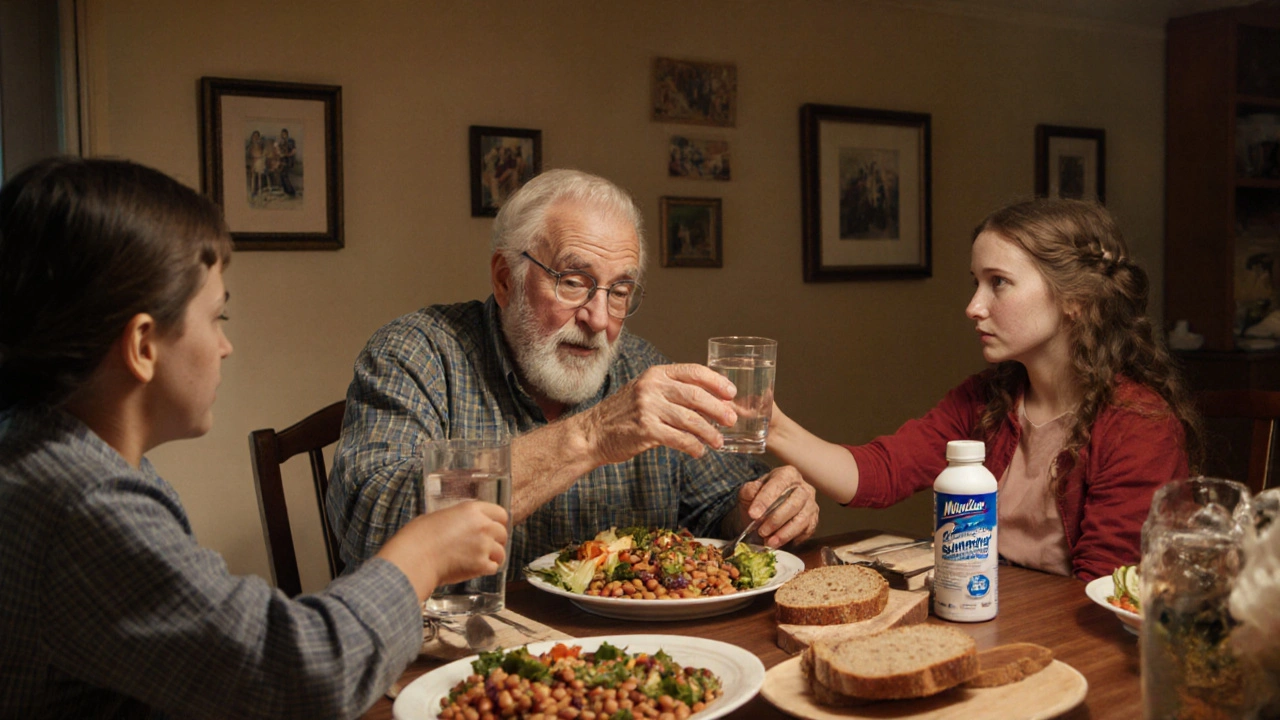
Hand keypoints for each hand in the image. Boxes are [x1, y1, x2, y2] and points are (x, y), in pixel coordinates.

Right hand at [377, 501, 508, 599]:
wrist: (415, 557)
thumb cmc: (418, 536)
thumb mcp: (438, 516)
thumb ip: (456, 519)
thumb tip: (457, 525)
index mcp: (472, 509)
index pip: (500, 513)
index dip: (498, 522)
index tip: (495, 528)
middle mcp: (482, 525)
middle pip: (503, 533)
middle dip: (496, 541)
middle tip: (487, 547)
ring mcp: (483, 545)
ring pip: (501, 553)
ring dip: (493, 557)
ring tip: (481, 561)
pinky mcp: (481, 565)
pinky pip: (493, 568)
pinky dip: (486, 570)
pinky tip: (475, 569)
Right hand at [578, 363, 737, 463]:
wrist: (592, 433)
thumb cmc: (623, 415)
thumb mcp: (646, 393)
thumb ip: (673, 393)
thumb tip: (711, 402)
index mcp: (655, 374)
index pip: (693, 371)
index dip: (717, 381)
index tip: (732, 393)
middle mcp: (652, 387)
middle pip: (696, 395)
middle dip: (718, 409)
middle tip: (732, 420)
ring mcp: (648, 407)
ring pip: (691, 419)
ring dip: (709, 433)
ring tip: (719, 442)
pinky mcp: (646, 429)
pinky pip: (679, 438)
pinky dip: (693, 446)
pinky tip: (699, 451)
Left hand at [733, 467, 818, 547]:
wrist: (765, 511)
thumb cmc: (759, 498)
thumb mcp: (749, 491)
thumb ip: (750, 491)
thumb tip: (752, 494)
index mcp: (787, 475)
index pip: (778, 484)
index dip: (765, 499)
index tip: (753, 514)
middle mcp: (803, 488)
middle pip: (793, 504)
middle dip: (775, 520)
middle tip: (761, 531)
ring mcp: (810, 505)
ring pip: (801, 520)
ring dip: (783, 533)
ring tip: (768, 542)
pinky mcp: (813, 521)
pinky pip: (805, 532)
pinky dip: (791, 540)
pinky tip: (778, 544)